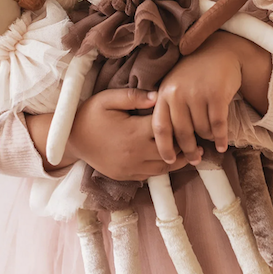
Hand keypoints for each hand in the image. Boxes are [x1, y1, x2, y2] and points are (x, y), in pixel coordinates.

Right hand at [67, 88, 188, 181]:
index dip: (180, 122)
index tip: (192, 116)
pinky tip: (172, 159)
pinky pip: (152, 175)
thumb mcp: (108, 98)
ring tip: (194, 150)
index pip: (166, 128)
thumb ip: (134, 96)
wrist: (70, 140)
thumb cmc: (90, 115)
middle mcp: (135, 153)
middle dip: (186, 143)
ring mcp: (131, 168)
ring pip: (165, 167)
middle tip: (202, 136)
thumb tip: (159, 96)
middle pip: (171, 151)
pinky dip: (164, 168)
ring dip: (180, 159)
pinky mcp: (126, 176)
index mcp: (133, 132)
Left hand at [151, 33, 243, 164]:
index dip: (164, 148)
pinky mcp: (216, 94)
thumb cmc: (194, 72)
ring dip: (207, 138)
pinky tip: (222, 145)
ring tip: (210, 138)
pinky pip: (218, 125)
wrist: (220, 50)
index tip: (170, 161)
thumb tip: (168, 142)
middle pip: (183, 134)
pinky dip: (220, 138)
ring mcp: (197, 93)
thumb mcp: (174, 85)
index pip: (160, 127)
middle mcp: (178, 94)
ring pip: (202, 130)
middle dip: (190, 150)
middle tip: (195, 159)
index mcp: (164, 93)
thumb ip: (169, 108)